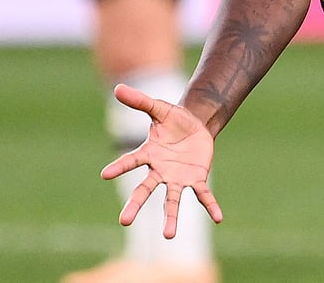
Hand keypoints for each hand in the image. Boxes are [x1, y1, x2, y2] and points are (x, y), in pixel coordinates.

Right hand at [100, 84, 223, 237]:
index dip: (119, 167)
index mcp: (149, 153)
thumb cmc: (173, 119)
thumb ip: (139, 101)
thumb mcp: (158, 108)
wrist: (195, 125)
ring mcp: (177, 177)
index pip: (131, 161)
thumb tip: (117, 87)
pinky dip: (210, 205)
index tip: (105, 174)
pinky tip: (218, 217)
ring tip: (168, 236)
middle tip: (124, 221)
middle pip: (145, 189)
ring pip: (171, 199)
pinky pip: (203, 194)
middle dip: (136, 204)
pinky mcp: (196, 178)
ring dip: (171, 217)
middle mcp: (160, 170)